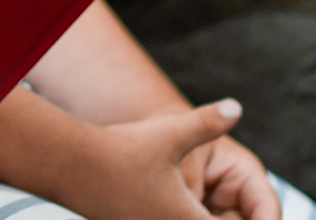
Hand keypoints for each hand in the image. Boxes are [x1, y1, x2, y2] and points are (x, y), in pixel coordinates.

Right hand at [65, 101, 278, 219]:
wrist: (67, 164)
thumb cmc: (118, 151)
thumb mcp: (169, 134)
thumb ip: (207, 124)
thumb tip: (236, 107)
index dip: (247, 219)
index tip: (245, 208)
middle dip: (224, 217)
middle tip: (229, 204)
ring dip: (200, 215)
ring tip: (205, 203)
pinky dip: (178, 215)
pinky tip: (174, 199)